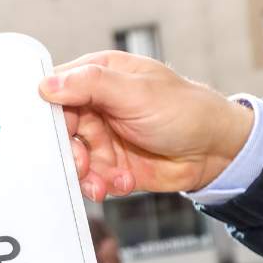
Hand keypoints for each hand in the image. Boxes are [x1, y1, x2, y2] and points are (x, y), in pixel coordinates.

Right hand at [38, 51, 254, 201]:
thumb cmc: (185, 109)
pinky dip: (101, 186)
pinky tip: (121, 183)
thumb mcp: (136, 92)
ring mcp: (102, 138)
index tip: (47, 130)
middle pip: (58, 129)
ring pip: (71, 158)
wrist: (216, 152)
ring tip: (101, 181)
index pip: (55, 89)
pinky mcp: (109, 166)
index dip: (47, 110)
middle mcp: (95, 107)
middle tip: (80, 162)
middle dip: (66, 149)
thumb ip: (91, 84)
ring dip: (83, 173)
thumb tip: (46, 84)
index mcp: (98, 77)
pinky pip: (90, 179)